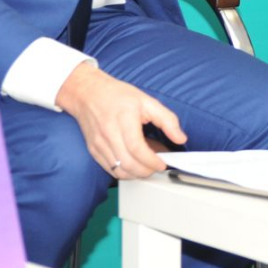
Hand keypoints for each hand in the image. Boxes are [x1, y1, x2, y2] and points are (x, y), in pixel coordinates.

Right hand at [56, 61, 186, 179]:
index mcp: (124, 120)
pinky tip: (133, 165)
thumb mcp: (147, 101)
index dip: (151, 160)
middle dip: (146, 170)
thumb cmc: (117, 95)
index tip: (162, 163)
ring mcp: (99, 144)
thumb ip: (167, 120)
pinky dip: (123, 172)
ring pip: (118, 170)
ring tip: (146, 167)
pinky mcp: (93, 150)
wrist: (87, 93)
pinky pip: (109, 168)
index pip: (137, 148)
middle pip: (127, 163)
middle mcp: (109, 134)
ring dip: (135, 174)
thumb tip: (180, 138)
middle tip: (156, 167)